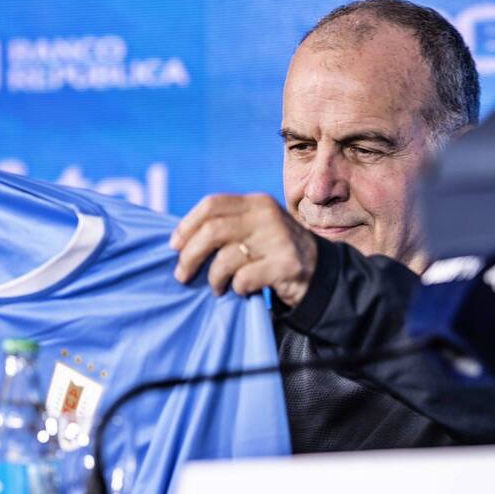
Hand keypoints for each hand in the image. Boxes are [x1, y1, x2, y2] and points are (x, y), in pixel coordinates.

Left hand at [170, 193, 316, 306]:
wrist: (320, 273)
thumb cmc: (274, 252)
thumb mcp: (255, 228)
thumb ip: (227, 226)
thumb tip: (180, 239)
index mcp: (257, 203)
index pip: (212, 205)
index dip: (187, 225)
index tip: (174, 246)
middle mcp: (267, 217)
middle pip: (212, 231)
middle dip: (190, 255)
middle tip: (182, 274)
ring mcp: (279, 240)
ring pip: (225, 258)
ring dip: (213, 278)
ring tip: (216, 287)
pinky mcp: (286, 266)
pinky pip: (244, 279)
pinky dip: (236, 288)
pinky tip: (240, 290)